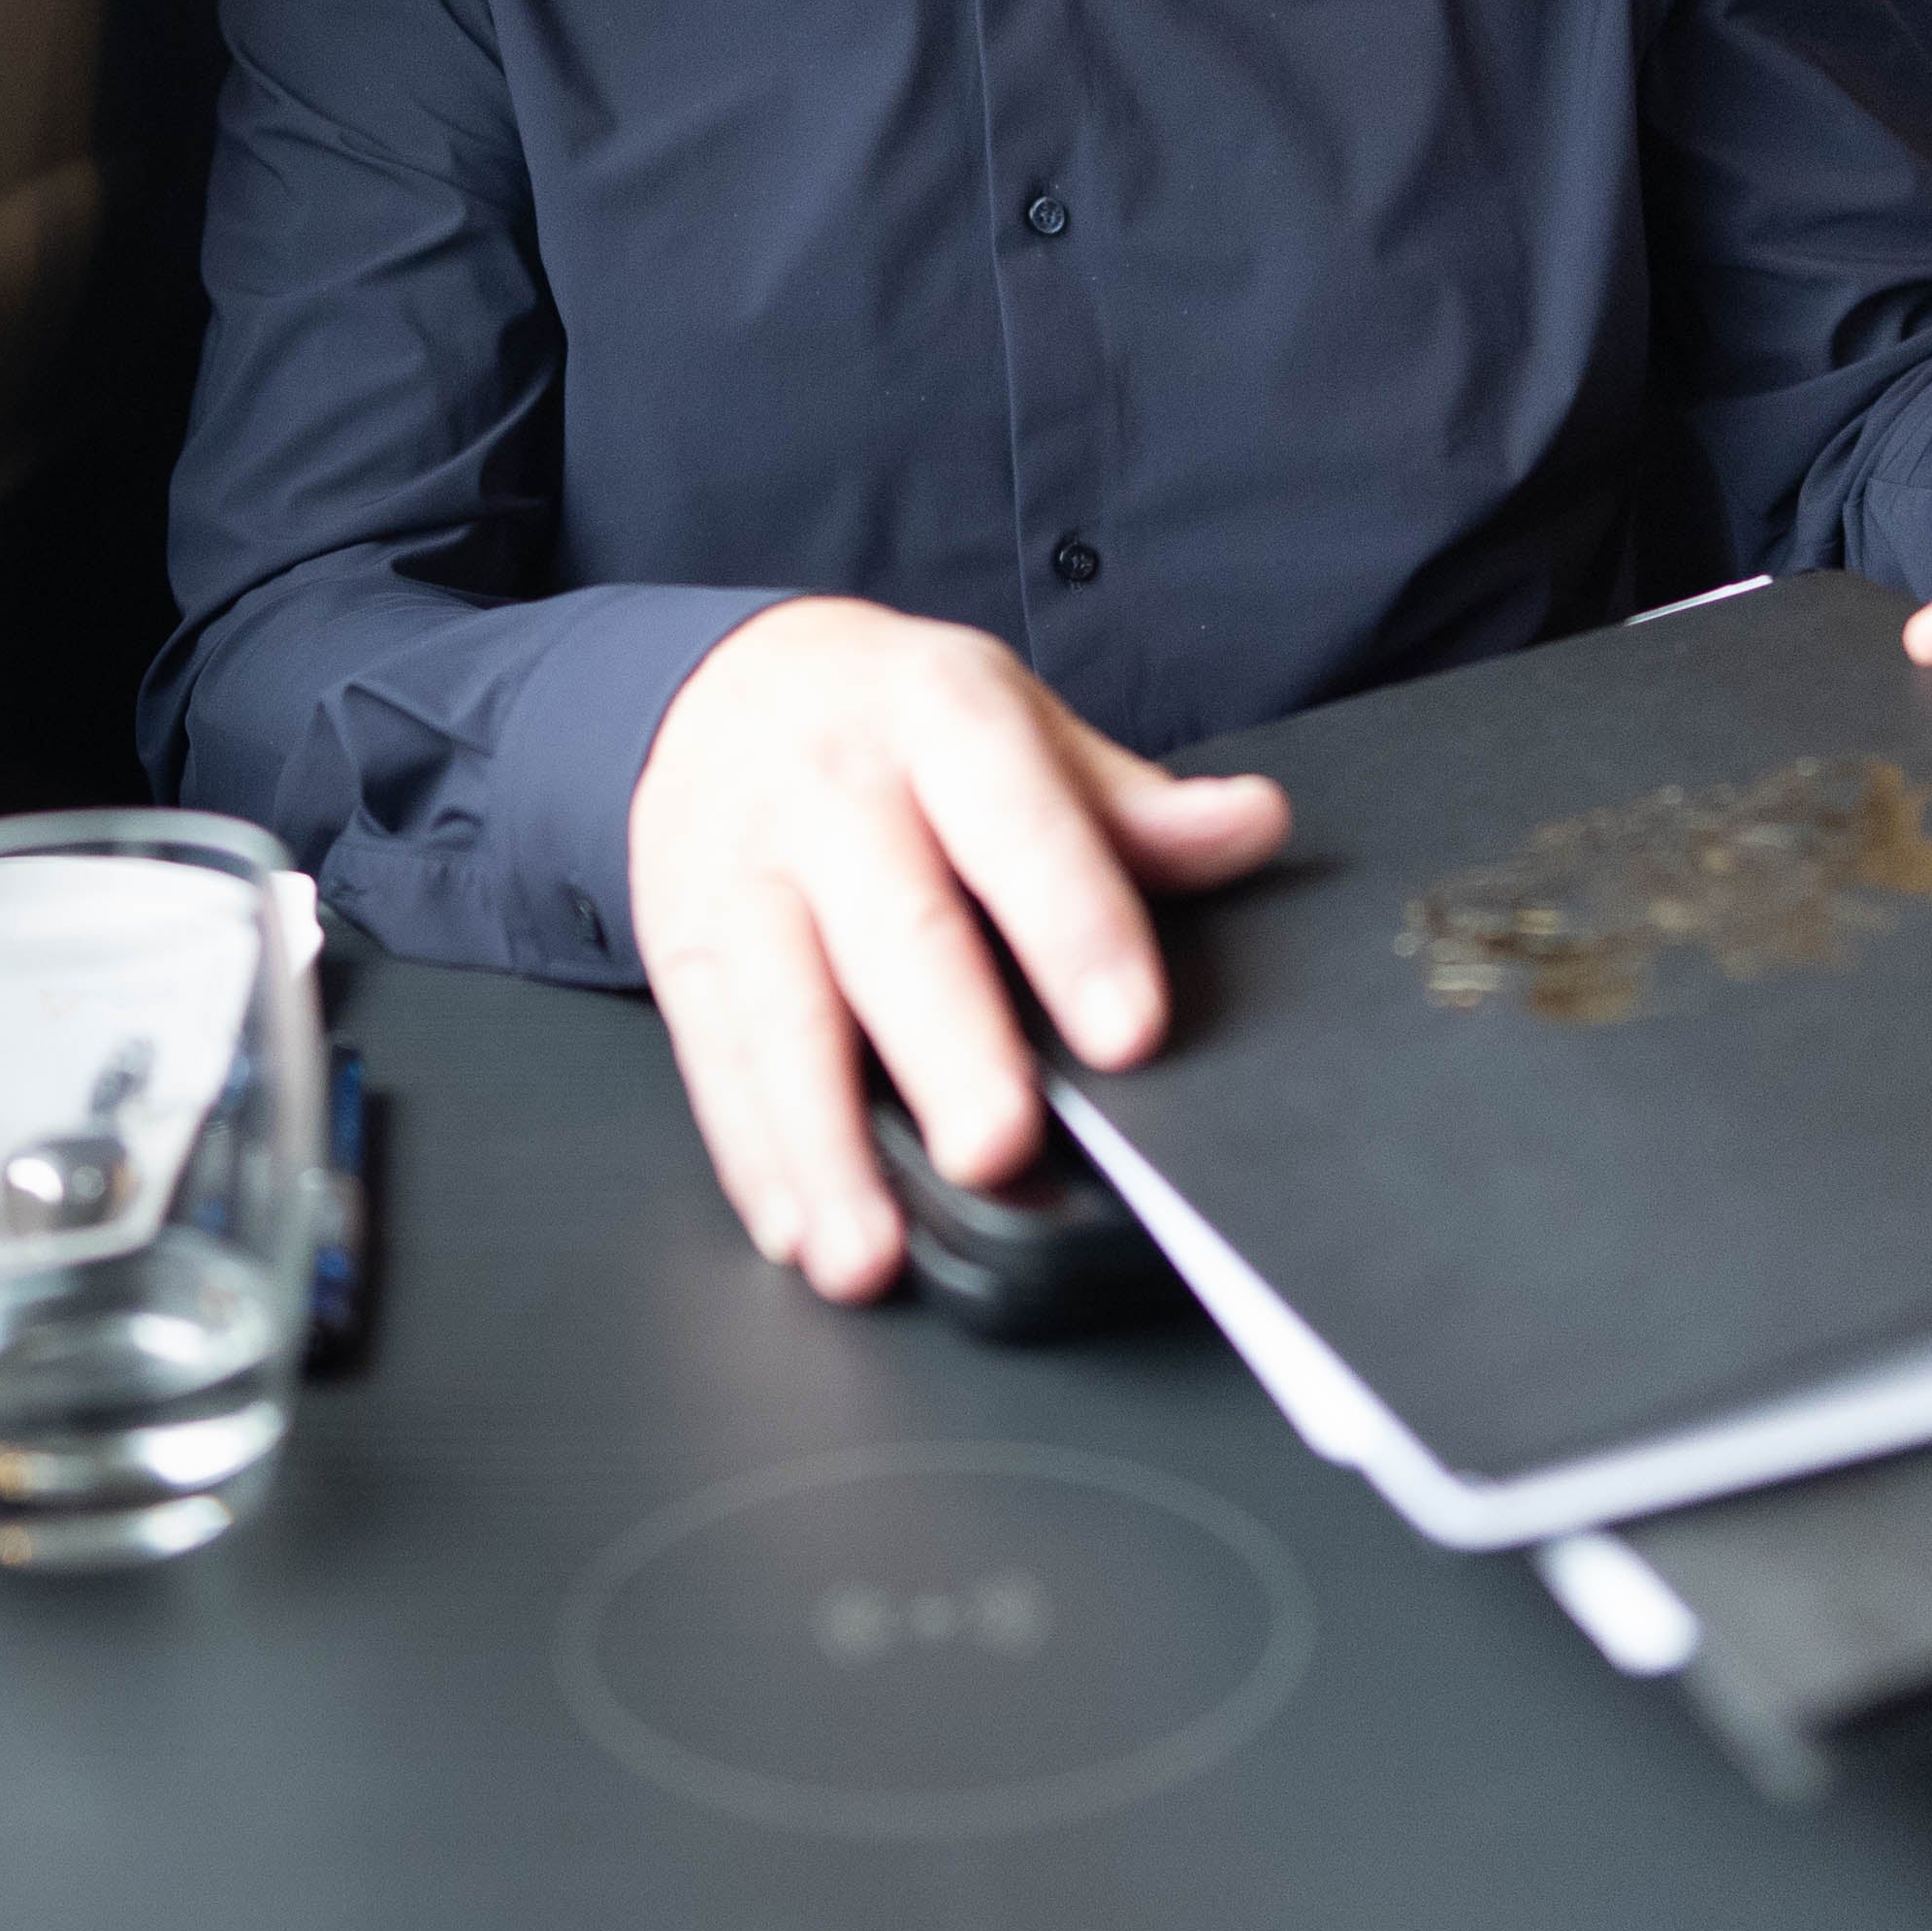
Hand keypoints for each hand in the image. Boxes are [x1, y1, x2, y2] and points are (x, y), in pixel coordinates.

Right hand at [627, 597, 1291, 1302]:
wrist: (726, 681)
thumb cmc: (902, 725)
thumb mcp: (1020, 726)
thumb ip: (1131, 806)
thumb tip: (1251, 828)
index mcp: (942, 720)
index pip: (1019, 824)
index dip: (1076, 925)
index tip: (1129, 1031)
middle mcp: (833, 794)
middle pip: (896, 931)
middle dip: (946, 1050)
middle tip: (997, 1151)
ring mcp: (743, 872)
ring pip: (782, 1014)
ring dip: (824, 1141)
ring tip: (871, 1249)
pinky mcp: (680, 944)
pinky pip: (713, 1057)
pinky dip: (754, 1154)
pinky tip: (798, 1231)